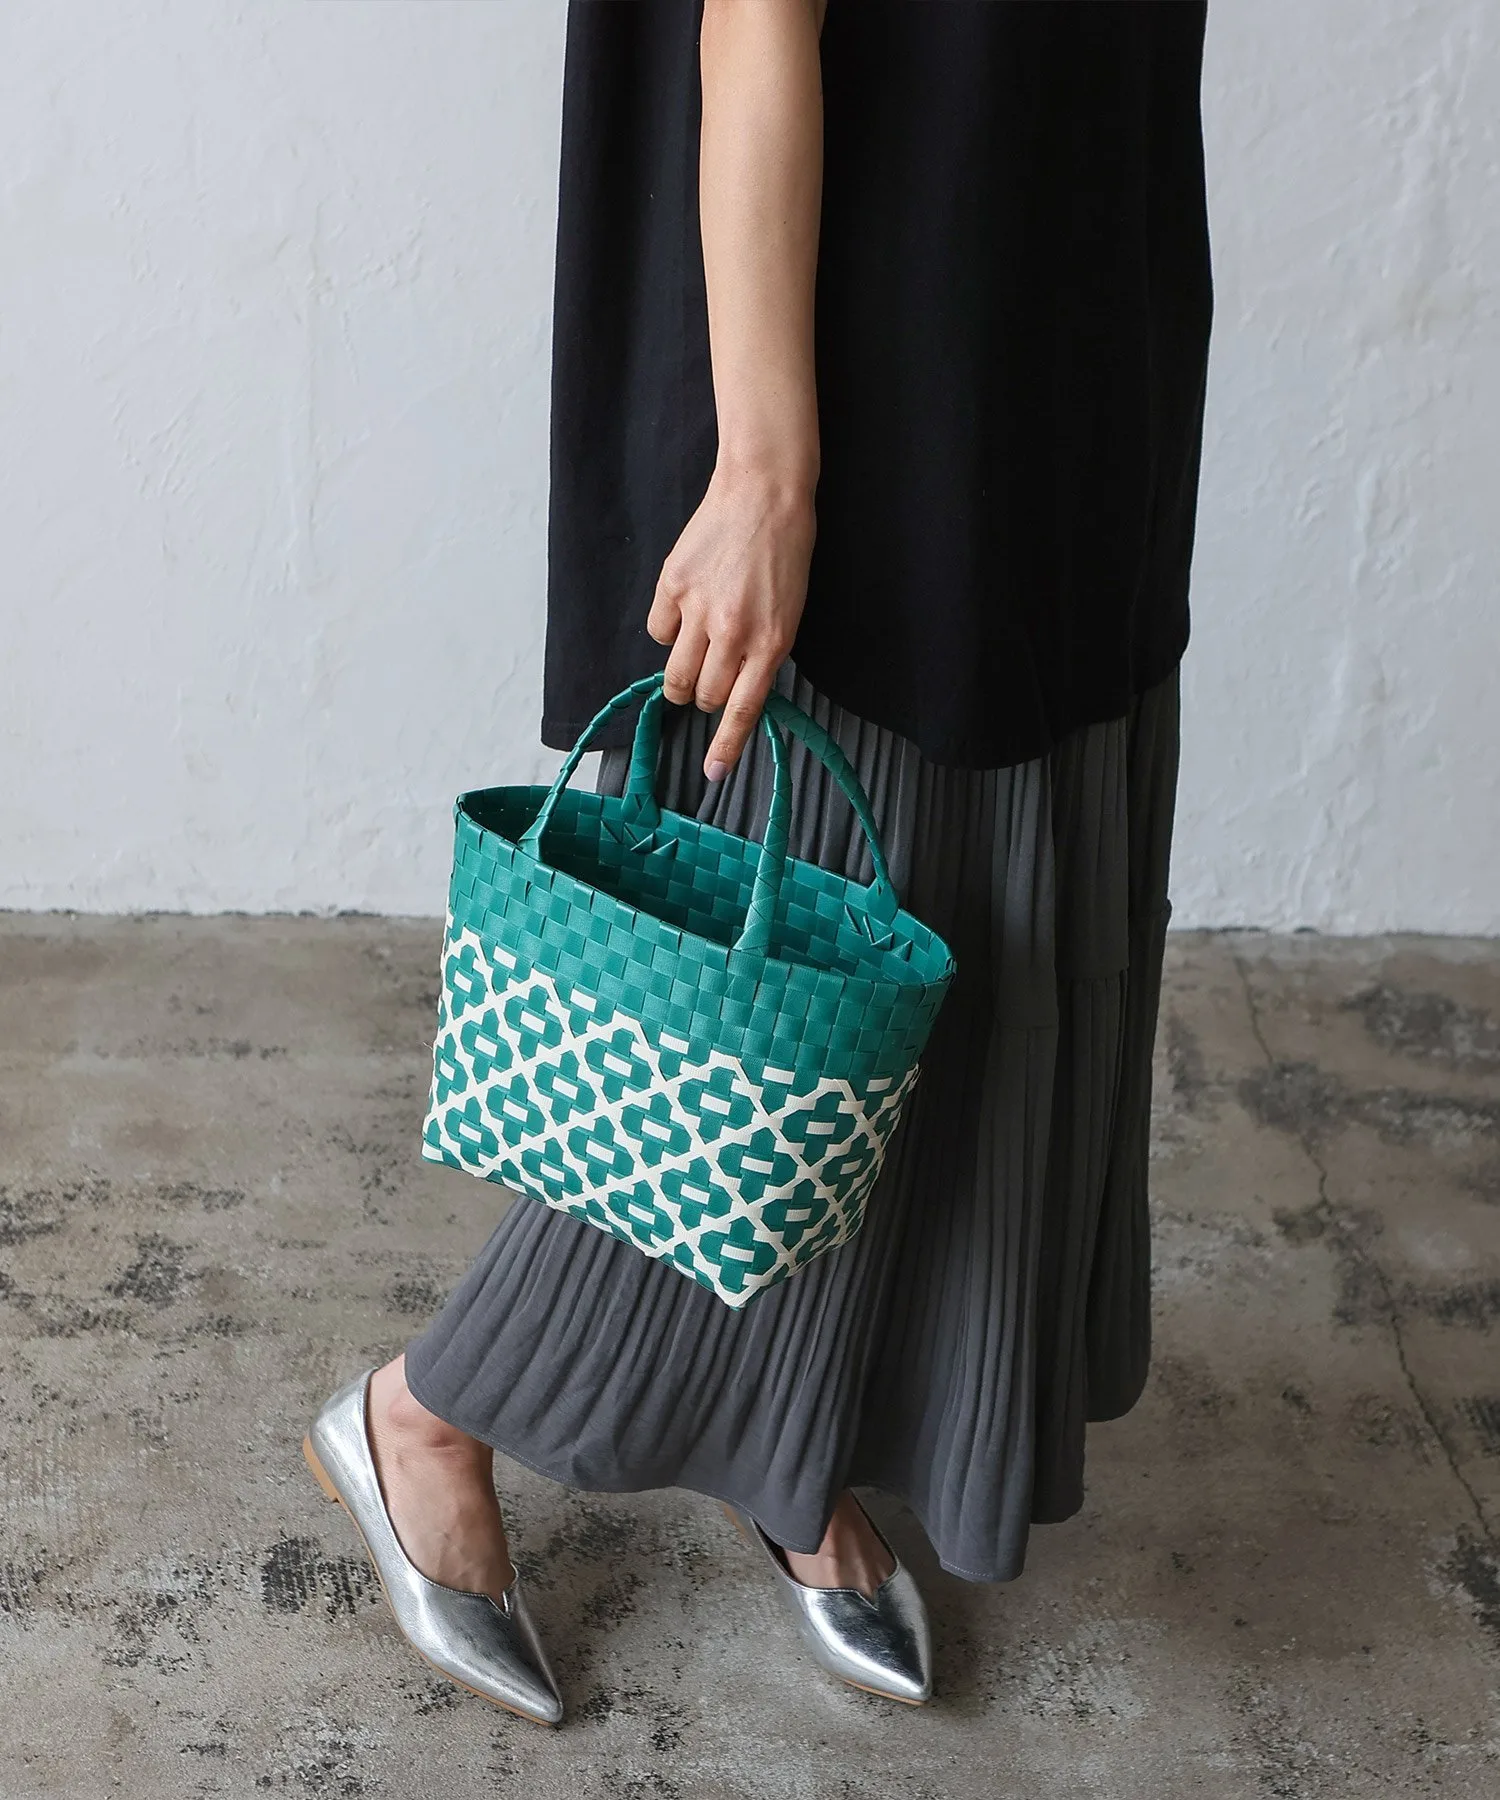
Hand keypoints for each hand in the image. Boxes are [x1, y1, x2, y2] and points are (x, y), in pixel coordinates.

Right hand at [647, 463, 815, 779]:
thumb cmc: (786, 554)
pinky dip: (668, 630)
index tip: (714, 772)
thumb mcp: (789, 614)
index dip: (727, 745)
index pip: (743, 708)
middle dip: (705, 698)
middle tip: (709, 680)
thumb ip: (762, 655)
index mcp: (770, 643)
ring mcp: (698, 609)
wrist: (765, 494)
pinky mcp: (672, 585)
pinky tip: (684, 611)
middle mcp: (733, 632)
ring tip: (690, 660)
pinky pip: (658, 630)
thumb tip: (735, 692)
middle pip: (704, 695)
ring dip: (681, 678)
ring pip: (676, 673)